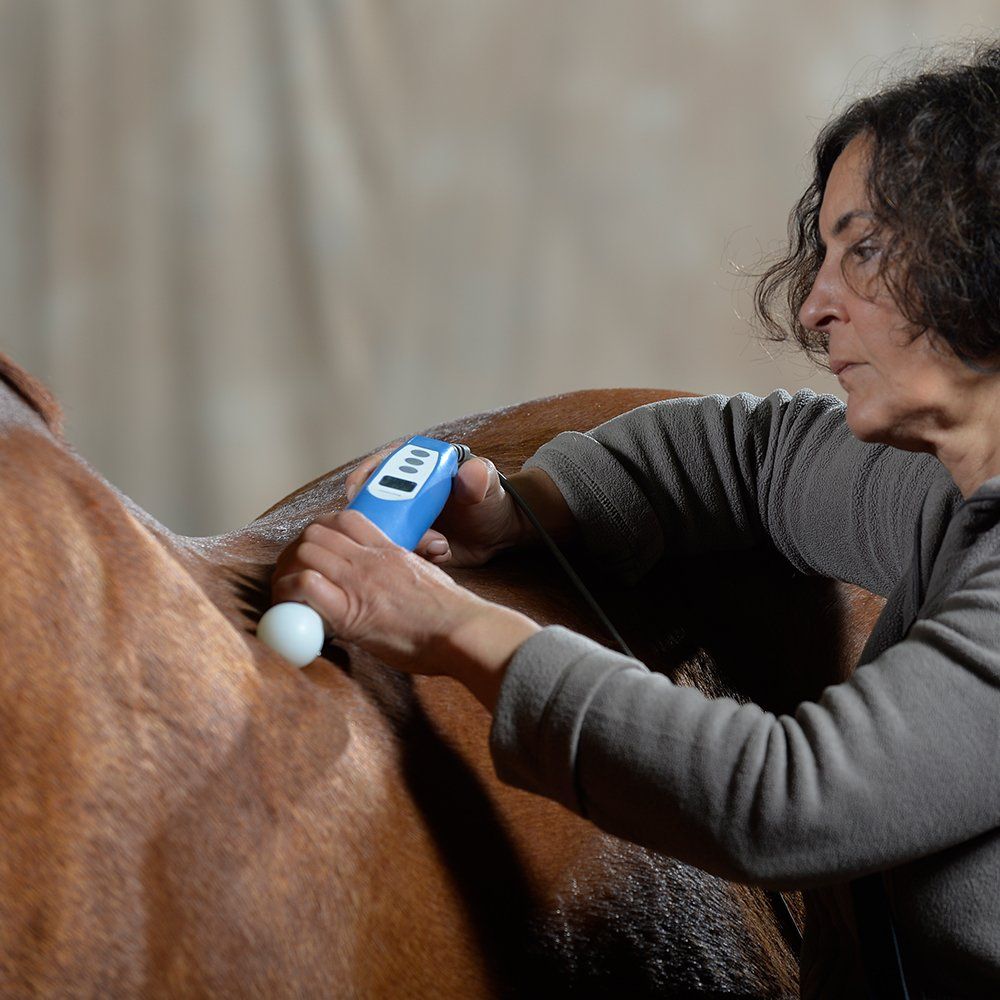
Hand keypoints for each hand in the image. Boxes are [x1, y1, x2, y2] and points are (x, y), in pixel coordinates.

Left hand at [271, 508, 500, 675]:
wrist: (461, 631)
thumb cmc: (451, 614)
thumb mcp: (426, 577)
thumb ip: (404, 573)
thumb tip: (394, 587)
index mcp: (390, 550)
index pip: (347, 519)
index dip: (325, 529)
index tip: (320, 548)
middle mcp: (370, 560)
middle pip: (316, 532)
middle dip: (297, 550)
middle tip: (294, 572)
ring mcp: (358, 581)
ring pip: (305, 552)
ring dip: (288, 571)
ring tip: (286, 592)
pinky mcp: (348, 611)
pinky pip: (304, 586)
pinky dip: (289, 594)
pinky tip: (290, 608)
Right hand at [344, 443, 524, 567]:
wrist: (498, 533)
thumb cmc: (490, 499)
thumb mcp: (488, 483)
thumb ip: (479, 476)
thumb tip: (470, 472)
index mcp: (415, 466)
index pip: (378, 465)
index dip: (363, 477)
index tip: (358, 490)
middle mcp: (402, 493)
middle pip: (371, 503)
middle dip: (381, 518)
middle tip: (397, 529)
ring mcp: (403, 520)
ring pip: (383, 531)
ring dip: (405, 540)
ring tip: (439, 544)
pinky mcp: (410, 543)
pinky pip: (399, 551)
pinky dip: (417, 555)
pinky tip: (442, 553)